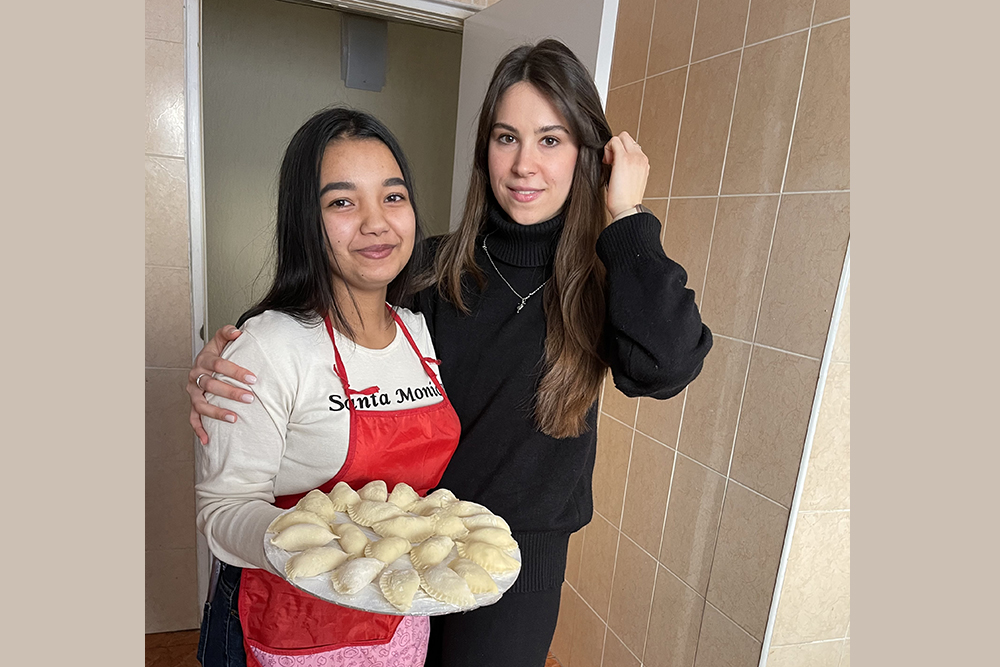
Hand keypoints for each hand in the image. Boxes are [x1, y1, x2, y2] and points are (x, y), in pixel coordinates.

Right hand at [187, 325, 256, 444]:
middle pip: (211, 385)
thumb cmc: (216, 352)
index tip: (253, 379)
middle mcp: (196, 376)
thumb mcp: (221, 339)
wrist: (204, 362)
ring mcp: (193, 392)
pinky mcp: (193, 404)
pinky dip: (199, 429)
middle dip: (231, 392)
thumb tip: (238, 332)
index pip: (219, 364)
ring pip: (201, 404)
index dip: (236, 372)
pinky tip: (208, 439)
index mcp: (203, 360)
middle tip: (249, 398)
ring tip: (234, 418)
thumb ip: (228, 333)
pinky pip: (193, 418)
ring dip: (217, 412)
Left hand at [602, 131, 649, 222]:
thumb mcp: (631, 181)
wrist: (627, 209)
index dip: (620, 151)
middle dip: (616, 145)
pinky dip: (607, 148)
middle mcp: (641, 158)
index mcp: (643, 163)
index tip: (614, 164)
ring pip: (621, 136)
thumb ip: (628, 168)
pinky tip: (606, 162)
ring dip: (612, 146)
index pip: (631, 145)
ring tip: (609, 163)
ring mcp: (634, 157)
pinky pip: (614, 141)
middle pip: (627, 137)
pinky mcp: (623, 159)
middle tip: (610, 161)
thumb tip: (615, 162)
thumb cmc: (625, 200)